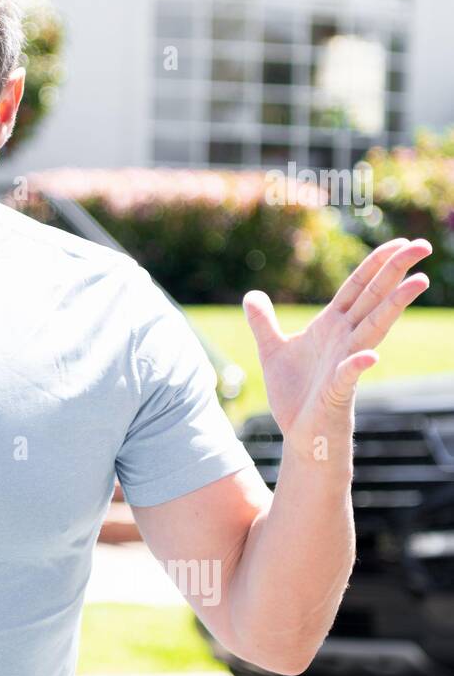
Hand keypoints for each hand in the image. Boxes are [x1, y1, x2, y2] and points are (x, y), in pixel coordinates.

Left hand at [241, 237, 430, 455]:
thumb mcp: (272, 350)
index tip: (399, 242)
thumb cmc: (294, 394)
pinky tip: (368, 357)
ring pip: (373, 328)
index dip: (375, 263)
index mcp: (331, 325)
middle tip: (423, 245)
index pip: (357, 287)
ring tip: (417, 282)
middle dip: (396, 271)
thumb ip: (263, 322)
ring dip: (393, 305)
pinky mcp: (337, 390)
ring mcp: (344, 362)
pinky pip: (349, 375)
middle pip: (373, 297)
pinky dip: (357, 366)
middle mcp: (344, 338)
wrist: (299, 433)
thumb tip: (251, 295)